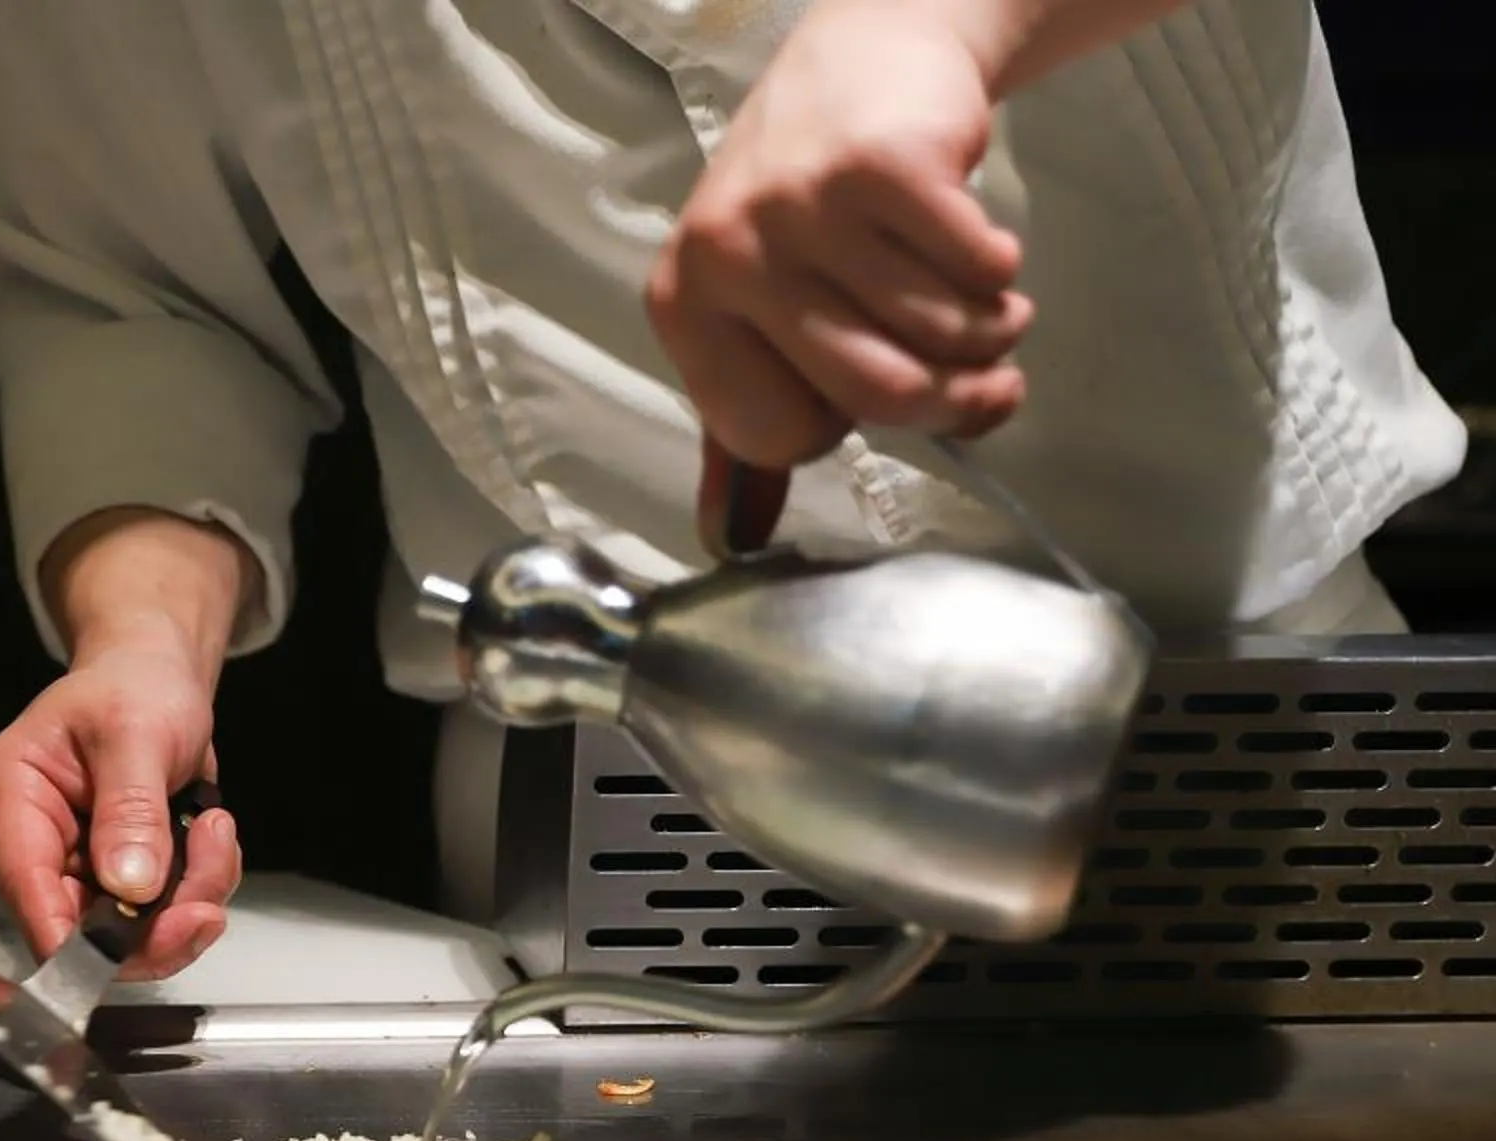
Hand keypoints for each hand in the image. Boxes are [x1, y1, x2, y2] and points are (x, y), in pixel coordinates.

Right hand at [0, 621, 242, 980]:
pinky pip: (159, 919)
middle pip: (79, 932)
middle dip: (156, 927)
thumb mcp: (136, 732)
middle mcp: (31, 847)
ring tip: (216, 834)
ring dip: (188, 902)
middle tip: (209, 899)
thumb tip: (131, 886)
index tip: (139, 949)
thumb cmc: (132, 687)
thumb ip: (131, 808)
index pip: (26, 888)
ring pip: (129, 936)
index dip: (74, 940)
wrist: (152, 679)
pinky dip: (197, 890)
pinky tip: (211, 837)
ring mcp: (72, 871)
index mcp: (10, 797)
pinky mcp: (113, 884)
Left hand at [647, 0, 1034, 504]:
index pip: (773, 436)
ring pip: (935, 333)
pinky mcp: (883, 165)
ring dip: (989, 335)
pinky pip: (977, 268)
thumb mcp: (752, 309)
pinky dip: (1001, 273)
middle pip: (872, 394)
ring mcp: (803, 204)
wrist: (864, 58)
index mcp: (684, 307)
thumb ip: (744, 423)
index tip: (865, 395)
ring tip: (988, 309)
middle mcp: (727, 254)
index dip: (840, 428)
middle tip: (989, 387)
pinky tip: (983, 250)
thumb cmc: (809, 203)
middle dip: (952, 403)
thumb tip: (730, 537)